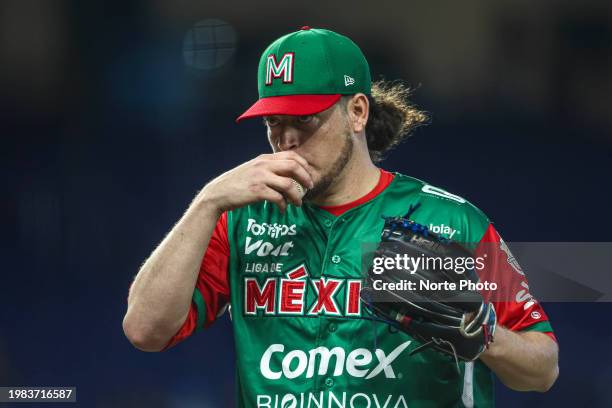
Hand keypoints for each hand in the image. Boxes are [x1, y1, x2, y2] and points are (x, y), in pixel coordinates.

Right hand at [199, 151, 313, 212]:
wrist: (218, 193)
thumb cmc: (237, 183)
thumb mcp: (253, 169)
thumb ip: (268, 168)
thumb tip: (287, 174)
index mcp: (264, 158)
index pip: (291, 155)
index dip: (304, 165)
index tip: (308, 175)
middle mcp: (263, 165)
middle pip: (293, 167)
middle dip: (305, 178)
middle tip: (309, 188)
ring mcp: (260, 178)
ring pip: (288, 184)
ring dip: (297, 196)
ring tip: (298, 203)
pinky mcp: (257, 191)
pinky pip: (278, 198)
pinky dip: (283, 205)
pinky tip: (283, 209)